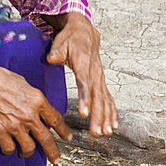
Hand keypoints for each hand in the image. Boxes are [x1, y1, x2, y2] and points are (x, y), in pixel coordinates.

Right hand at [0, 57, 71, 163]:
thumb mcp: (24, 83)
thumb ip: (33, 98)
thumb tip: (37, 107)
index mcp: (37, 100)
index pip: (56, 120)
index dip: (63, 131)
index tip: (67, 138)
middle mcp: (29, 115)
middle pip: (46, 139)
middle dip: (53, 152)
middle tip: (55, 159)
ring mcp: (14, 125)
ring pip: (28, 148)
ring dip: (28, 153)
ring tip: (25, 153)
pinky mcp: (0, 131)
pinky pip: (9, 148)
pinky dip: (9, 150)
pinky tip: (9, 148)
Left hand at [44, 12, 117, 136]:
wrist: (85, 32)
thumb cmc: (70, 38)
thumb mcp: (61, 41)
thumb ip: (57, 52)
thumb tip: (52, 58)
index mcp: (83, 63)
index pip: (85, 82)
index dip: (85, 98)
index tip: (85, 113)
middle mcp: (95, 72)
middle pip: (97, 96)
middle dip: (98, 115)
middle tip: (97, 132)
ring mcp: (100, 78)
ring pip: (105, 100)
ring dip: (106, 117)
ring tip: (106, 133)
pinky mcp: (101, 82)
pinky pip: (109, 98)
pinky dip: (112, 112)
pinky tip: (113, 125)